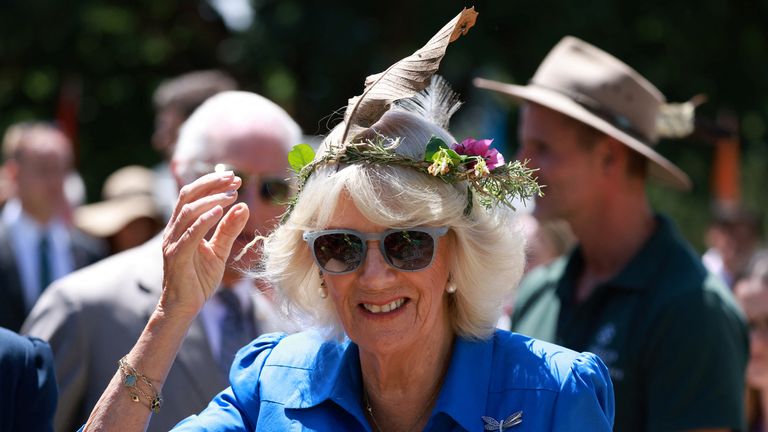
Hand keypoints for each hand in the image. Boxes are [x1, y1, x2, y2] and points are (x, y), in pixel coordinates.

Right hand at [159, 171, 249, 318]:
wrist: (185, 306)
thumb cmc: (199, 279)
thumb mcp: (219, 251)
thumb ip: (229, 230)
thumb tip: (244, 207)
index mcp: (182, 226)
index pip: (194, 195)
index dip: (213, 183)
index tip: (235, 178)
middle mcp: (174, 230)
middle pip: (188, 196)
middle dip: (211, 184)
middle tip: (233, 178)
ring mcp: (173, 243)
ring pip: (188, 212)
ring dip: (211, 200)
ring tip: (231, 195)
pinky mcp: (176, 257)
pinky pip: (189, 235)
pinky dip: (204, 221)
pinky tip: (220, 212)